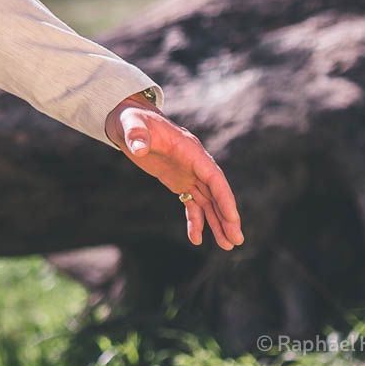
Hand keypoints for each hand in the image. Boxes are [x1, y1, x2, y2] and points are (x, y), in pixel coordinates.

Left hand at [107, 93, 244, 250]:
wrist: (127, 121)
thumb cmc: (132, 120)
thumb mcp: (132, 125)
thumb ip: (137, 135)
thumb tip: (138, 148)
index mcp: (191, 151)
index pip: (214, 177)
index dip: (224, 198)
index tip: (233, 219)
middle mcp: (195, 164)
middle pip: (217, 193)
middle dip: (227, 216)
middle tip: (236, 241)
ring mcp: (189, 173)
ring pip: (208, 201)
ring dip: (217, 222)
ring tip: (227, 246)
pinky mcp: (179, 181)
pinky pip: (192, 203)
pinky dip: (196, 220)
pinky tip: (197, 239)